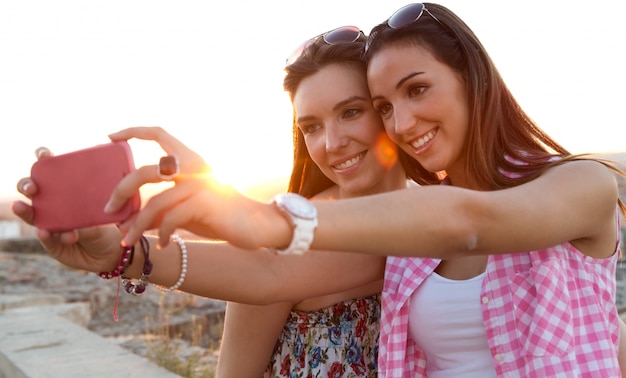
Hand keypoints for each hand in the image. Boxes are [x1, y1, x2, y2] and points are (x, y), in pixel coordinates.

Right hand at [12, 147, 123, 272]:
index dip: (44, 159)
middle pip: (32, 190)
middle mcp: (54, 204)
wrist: (112, 251)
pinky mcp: (52, 243)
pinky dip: (45, 235)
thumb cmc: (109, 223)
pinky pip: (45, 238)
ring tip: (19, 206)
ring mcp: (50, 223)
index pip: (51, 169)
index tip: (44, 154)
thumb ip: (93, 207)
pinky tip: (44, 232)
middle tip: (32, 187)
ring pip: (32, 215)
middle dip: (27, 185)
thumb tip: (85, 200)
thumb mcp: (106, 210)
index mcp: (67, 189)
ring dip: (25, 210)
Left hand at [105, 127, 269, 248]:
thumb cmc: (218, 215)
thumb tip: (127, 217)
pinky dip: (162, 234)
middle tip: (109, 210)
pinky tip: (162, 244)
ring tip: (126, 240)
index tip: (111, 137)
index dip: (133, 131)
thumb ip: (164, 202)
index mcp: (191, 159)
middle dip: (121, 191)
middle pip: (144, 172)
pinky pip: (170, 220)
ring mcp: (199, 184)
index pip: (160, 133)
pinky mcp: (204, 204)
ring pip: (154, 204)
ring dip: (136, 226)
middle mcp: (194, 167)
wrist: (256, 225)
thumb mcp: (189, 204)